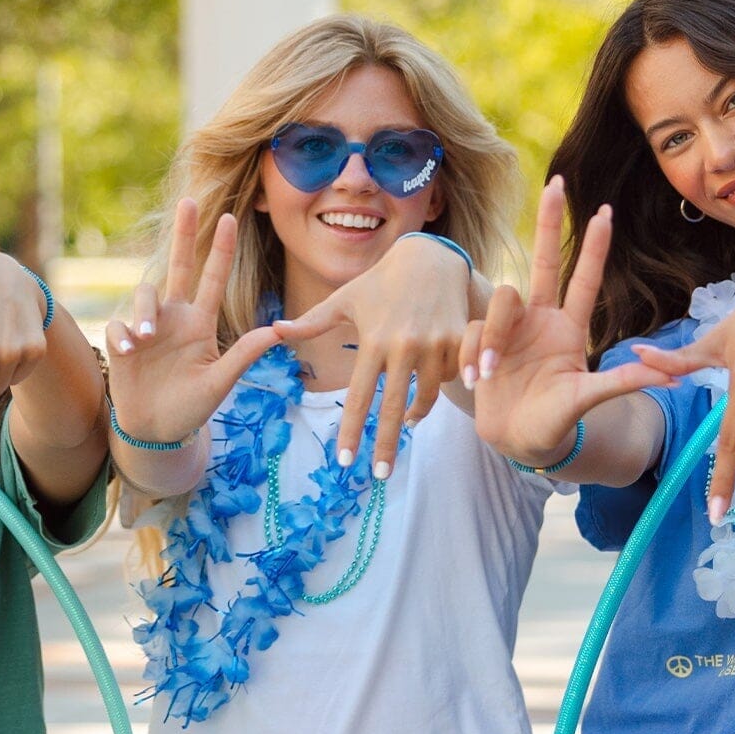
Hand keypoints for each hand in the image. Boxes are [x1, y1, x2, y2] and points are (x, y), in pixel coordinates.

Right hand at [103, 198, 277, 442]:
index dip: (220, 249)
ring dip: (146, 311)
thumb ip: (242, 356)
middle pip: (179, 265)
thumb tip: (277, 332)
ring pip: (145, 294)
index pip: (212, 278)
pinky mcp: (122, 342)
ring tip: (148, 339)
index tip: (230, 217)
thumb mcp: (220, 382)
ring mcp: (147, 327)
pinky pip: (120, 326)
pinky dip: (125, 335)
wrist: (157, 430)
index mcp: (200, 323)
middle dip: (185, 233)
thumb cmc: (191, 407)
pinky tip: (131, 352)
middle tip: (190, 200)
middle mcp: (174, 317)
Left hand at [269, 231, 472, 476]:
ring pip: (426, 397)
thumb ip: (311, 322)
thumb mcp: (345, 299)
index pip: (359, 397)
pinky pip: (449, 379)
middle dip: (386, 446)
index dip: (352, 432)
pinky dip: (438, 389)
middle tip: (380, 476)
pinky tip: (427, 393)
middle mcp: (404, 345)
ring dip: (414, 416)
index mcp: (373, 340)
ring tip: (406, 425)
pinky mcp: (460, 341)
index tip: (345, 461)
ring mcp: (435, 344)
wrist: (430, 257)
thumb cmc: (380, 282)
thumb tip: (274, 330)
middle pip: (393, 408)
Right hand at [469, 179, 671, 466]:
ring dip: (490, 336)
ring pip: (500, 301)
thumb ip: (622, 383)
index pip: (582, 280)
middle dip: (547, 222)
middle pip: (542, 261)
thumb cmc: (555, 422)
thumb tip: (672, 377)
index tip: (605, 212)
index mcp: (568, 330)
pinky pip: (471, 332)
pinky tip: (475, 380)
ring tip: (488, 373)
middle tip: (555, 181)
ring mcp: (507, 329)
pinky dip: (473, 355)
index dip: (593, 248)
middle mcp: (538, 320)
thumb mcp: (589, 401)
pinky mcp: (480, 341)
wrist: (516, 442)